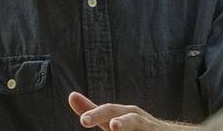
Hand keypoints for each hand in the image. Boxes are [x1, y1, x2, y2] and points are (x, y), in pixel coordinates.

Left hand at [68, 92, 197, 130]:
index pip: (108, 112)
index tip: (83, 120)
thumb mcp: (113, 119)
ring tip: (116, 127)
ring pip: (140, 125)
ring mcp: (150, 127)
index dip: (95, 114)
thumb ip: (93, 111)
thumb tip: (71, 95)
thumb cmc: (134, 127)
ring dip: (128, 124)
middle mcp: (138, 119)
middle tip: (107, 125)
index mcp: (124, 114)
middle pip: (128, 118)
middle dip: (118, 121)